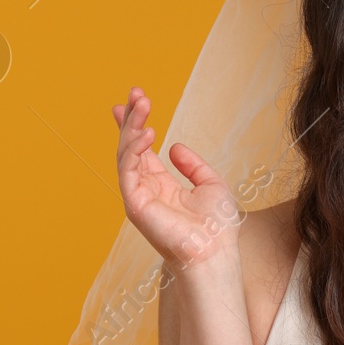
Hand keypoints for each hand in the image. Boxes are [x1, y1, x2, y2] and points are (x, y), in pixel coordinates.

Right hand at [112, 86, 240, 268]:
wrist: (216, 251)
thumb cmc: (217, 227)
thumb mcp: (210, 184)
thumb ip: (193, 165)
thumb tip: (174, 146)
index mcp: (161, 185)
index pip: (142, 150)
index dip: (136, 124)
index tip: (135, 100)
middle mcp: (146, 189)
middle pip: (130, 147)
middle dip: (130, 118)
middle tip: (134, 92)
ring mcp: (138, 196)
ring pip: (126, 154)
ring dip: (131, 127)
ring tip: (141, 103)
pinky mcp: (134, 204)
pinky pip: (128, 170)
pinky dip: (134, 149)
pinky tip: (147, 132)